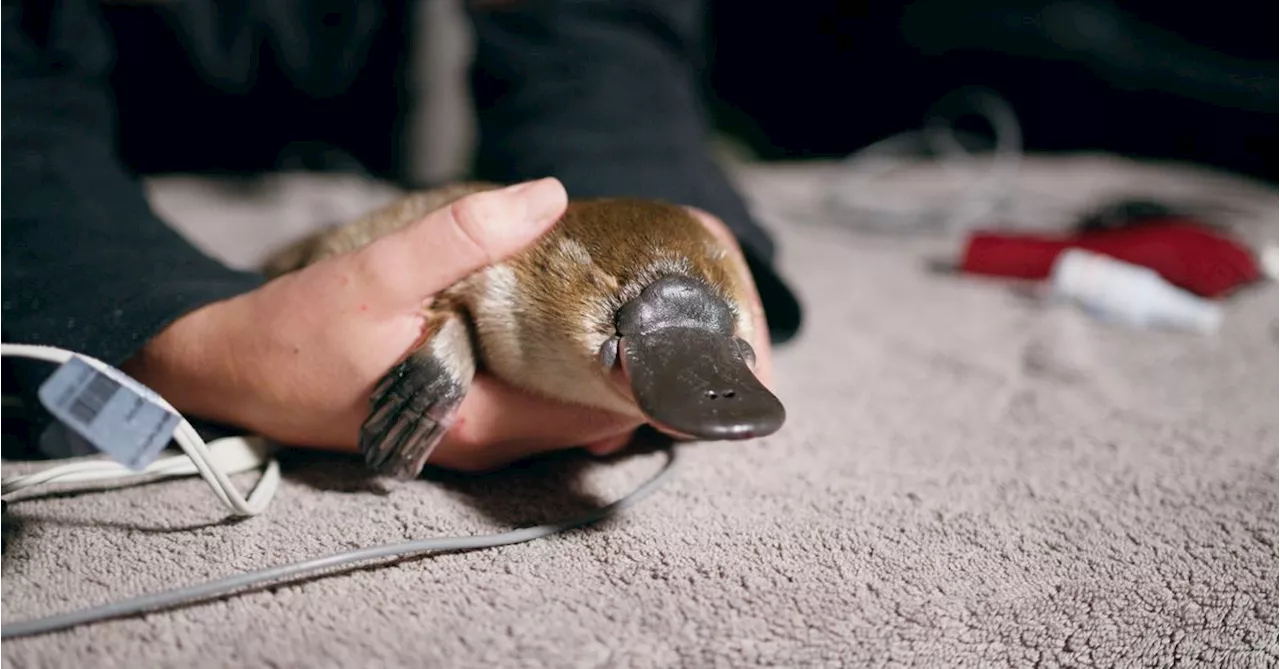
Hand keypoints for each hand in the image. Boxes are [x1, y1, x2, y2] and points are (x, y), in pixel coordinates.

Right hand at [122, 179, 772, 472]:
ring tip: (621, 314)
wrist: (226, 370)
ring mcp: (464, 437)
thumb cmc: (295, 334)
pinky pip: (527, 405)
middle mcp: (479, 444)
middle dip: (628, 375)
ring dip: (593, 373)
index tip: (674, 332)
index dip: (642, 379)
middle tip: (657, 312)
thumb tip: (549, 196)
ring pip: (558, 414)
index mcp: (474, 424)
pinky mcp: (449, 419)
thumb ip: (462, 235)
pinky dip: (555, 373)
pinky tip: (560, 328)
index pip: (591, 415)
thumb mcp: (377, 273)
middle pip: (585, 419)